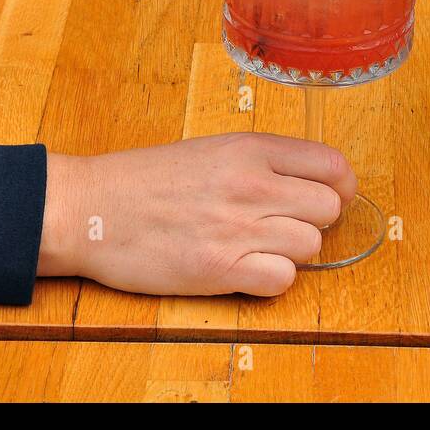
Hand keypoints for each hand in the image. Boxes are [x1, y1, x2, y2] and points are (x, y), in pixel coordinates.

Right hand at [39, 133, 357, 296]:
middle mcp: (251, 185)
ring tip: (254, 246)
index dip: (339, 187)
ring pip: (311, 247)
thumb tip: (315, 182)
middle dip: (313, 221)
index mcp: (250, 149)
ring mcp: (237, 228)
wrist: (90, 207)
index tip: (327, 197)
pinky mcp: (219, 269)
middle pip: (329, 209)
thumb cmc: (145, 180)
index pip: (334, 166)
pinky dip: (270, 280)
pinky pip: (282, 281)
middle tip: (282, 224)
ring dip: (289, 252)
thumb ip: (263, 162)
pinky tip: (245, 269)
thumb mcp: (212, 149)